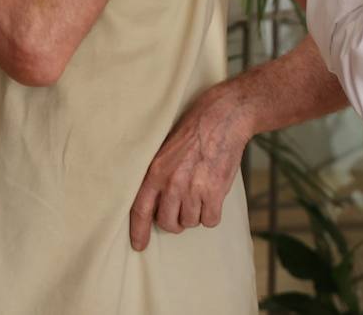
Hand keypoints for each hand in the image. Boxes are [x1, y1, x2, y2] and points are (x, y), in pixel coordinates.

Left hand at [129, 85, 251, 251]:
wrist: (223, 117)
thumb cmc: (194, 130)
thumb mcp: (166, 149)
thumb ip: (159, 175)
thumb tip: (155, 204)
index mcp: (155, 171)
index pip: (140, 209)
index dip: (139, 231)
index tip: (139, 246)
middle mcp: (172, 183)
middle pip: (168, 223)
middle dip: (175, 221)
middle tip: (182, 210)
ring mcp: (193, 189)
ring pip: (190, 222)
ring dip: (196, 214)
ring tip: (201, 192)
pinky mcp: (214, 192)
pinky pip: (210, 220)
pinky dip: (212, 213)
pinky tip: (213, 196)